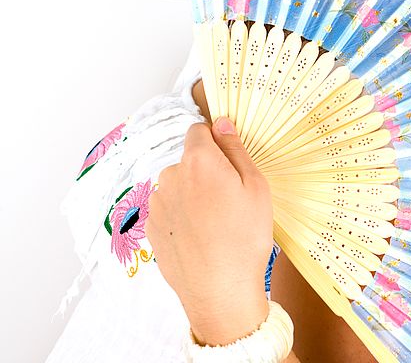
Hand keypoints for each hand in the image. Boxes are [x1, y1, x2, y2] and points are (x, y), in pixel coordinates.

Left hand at [145, 117, 272, 344]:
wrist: (220, 292)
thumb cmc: (245, 238)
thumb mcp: (255, 186)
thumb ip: (235, 149)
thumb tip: (222, 123)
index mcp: (198, 161)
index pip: (199, 131)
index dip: (216, 142)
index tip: (229, 163)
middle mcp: (171, 177)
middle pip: (189, 161)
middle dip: (206, 171)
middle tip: (230, 200)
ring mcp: (157, 204)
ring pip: (178, 186)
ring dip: (193, 194)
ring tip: (216, 223)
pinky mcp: (150, 227)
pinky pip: (169, 209)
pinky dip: (182, 216)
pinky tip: (201, 237)